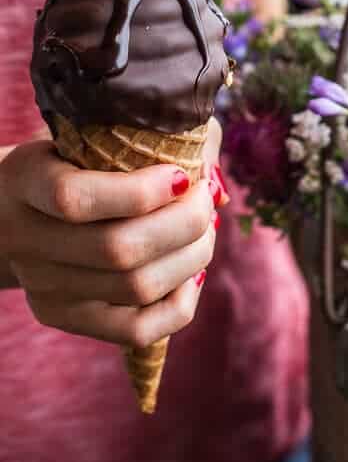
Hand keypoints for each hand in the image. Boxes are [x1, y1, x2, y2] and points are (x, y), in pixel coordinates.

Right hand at [0, 118, 221, 347]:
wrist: (7, 210)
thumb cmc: (66, 158)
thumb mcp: (88, 132)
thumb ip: (148, 135)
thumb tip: (213, 171)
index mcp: (25, 180)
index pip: (74, 198)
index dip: (141, 191)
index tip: (182, 174)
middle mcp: (26, 239)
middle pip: (118, 250)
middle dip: (185, 223)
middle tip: (205, 198)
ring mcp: (44, 287)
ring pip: (136, 289)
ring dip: (192, 258)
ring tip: (205, 229)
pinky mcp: (65, 317)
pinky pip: (137, 330)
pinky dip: (181, 303)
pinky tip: (193, 272)